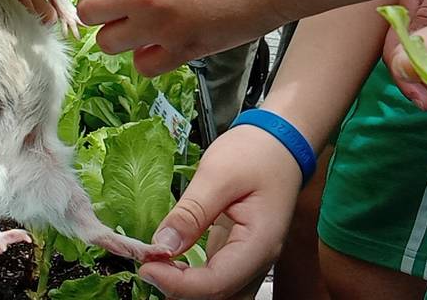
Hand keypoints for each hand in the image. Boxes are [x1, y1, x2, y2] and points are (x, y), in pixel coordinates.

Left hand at [138, 126, 301, 298]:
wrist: (280, 141)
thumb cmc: (257, 151)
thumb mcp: (218, 173)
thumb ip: (191, 211)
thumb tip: (162, 245)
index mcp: (259, 244)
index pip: (216, 283)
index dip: (177, 283)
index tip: (146, 267)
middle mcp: (257, 260)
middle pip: (218, 297)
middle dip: (180, 289)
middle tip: (148, 262)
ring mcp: (248, 259)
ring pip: (218, 294)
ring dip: (185, 287)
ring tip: (156, 263)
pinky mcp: (236, 252)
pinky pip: (216, 278)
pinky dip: (192, 278)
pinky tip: (170, 263)